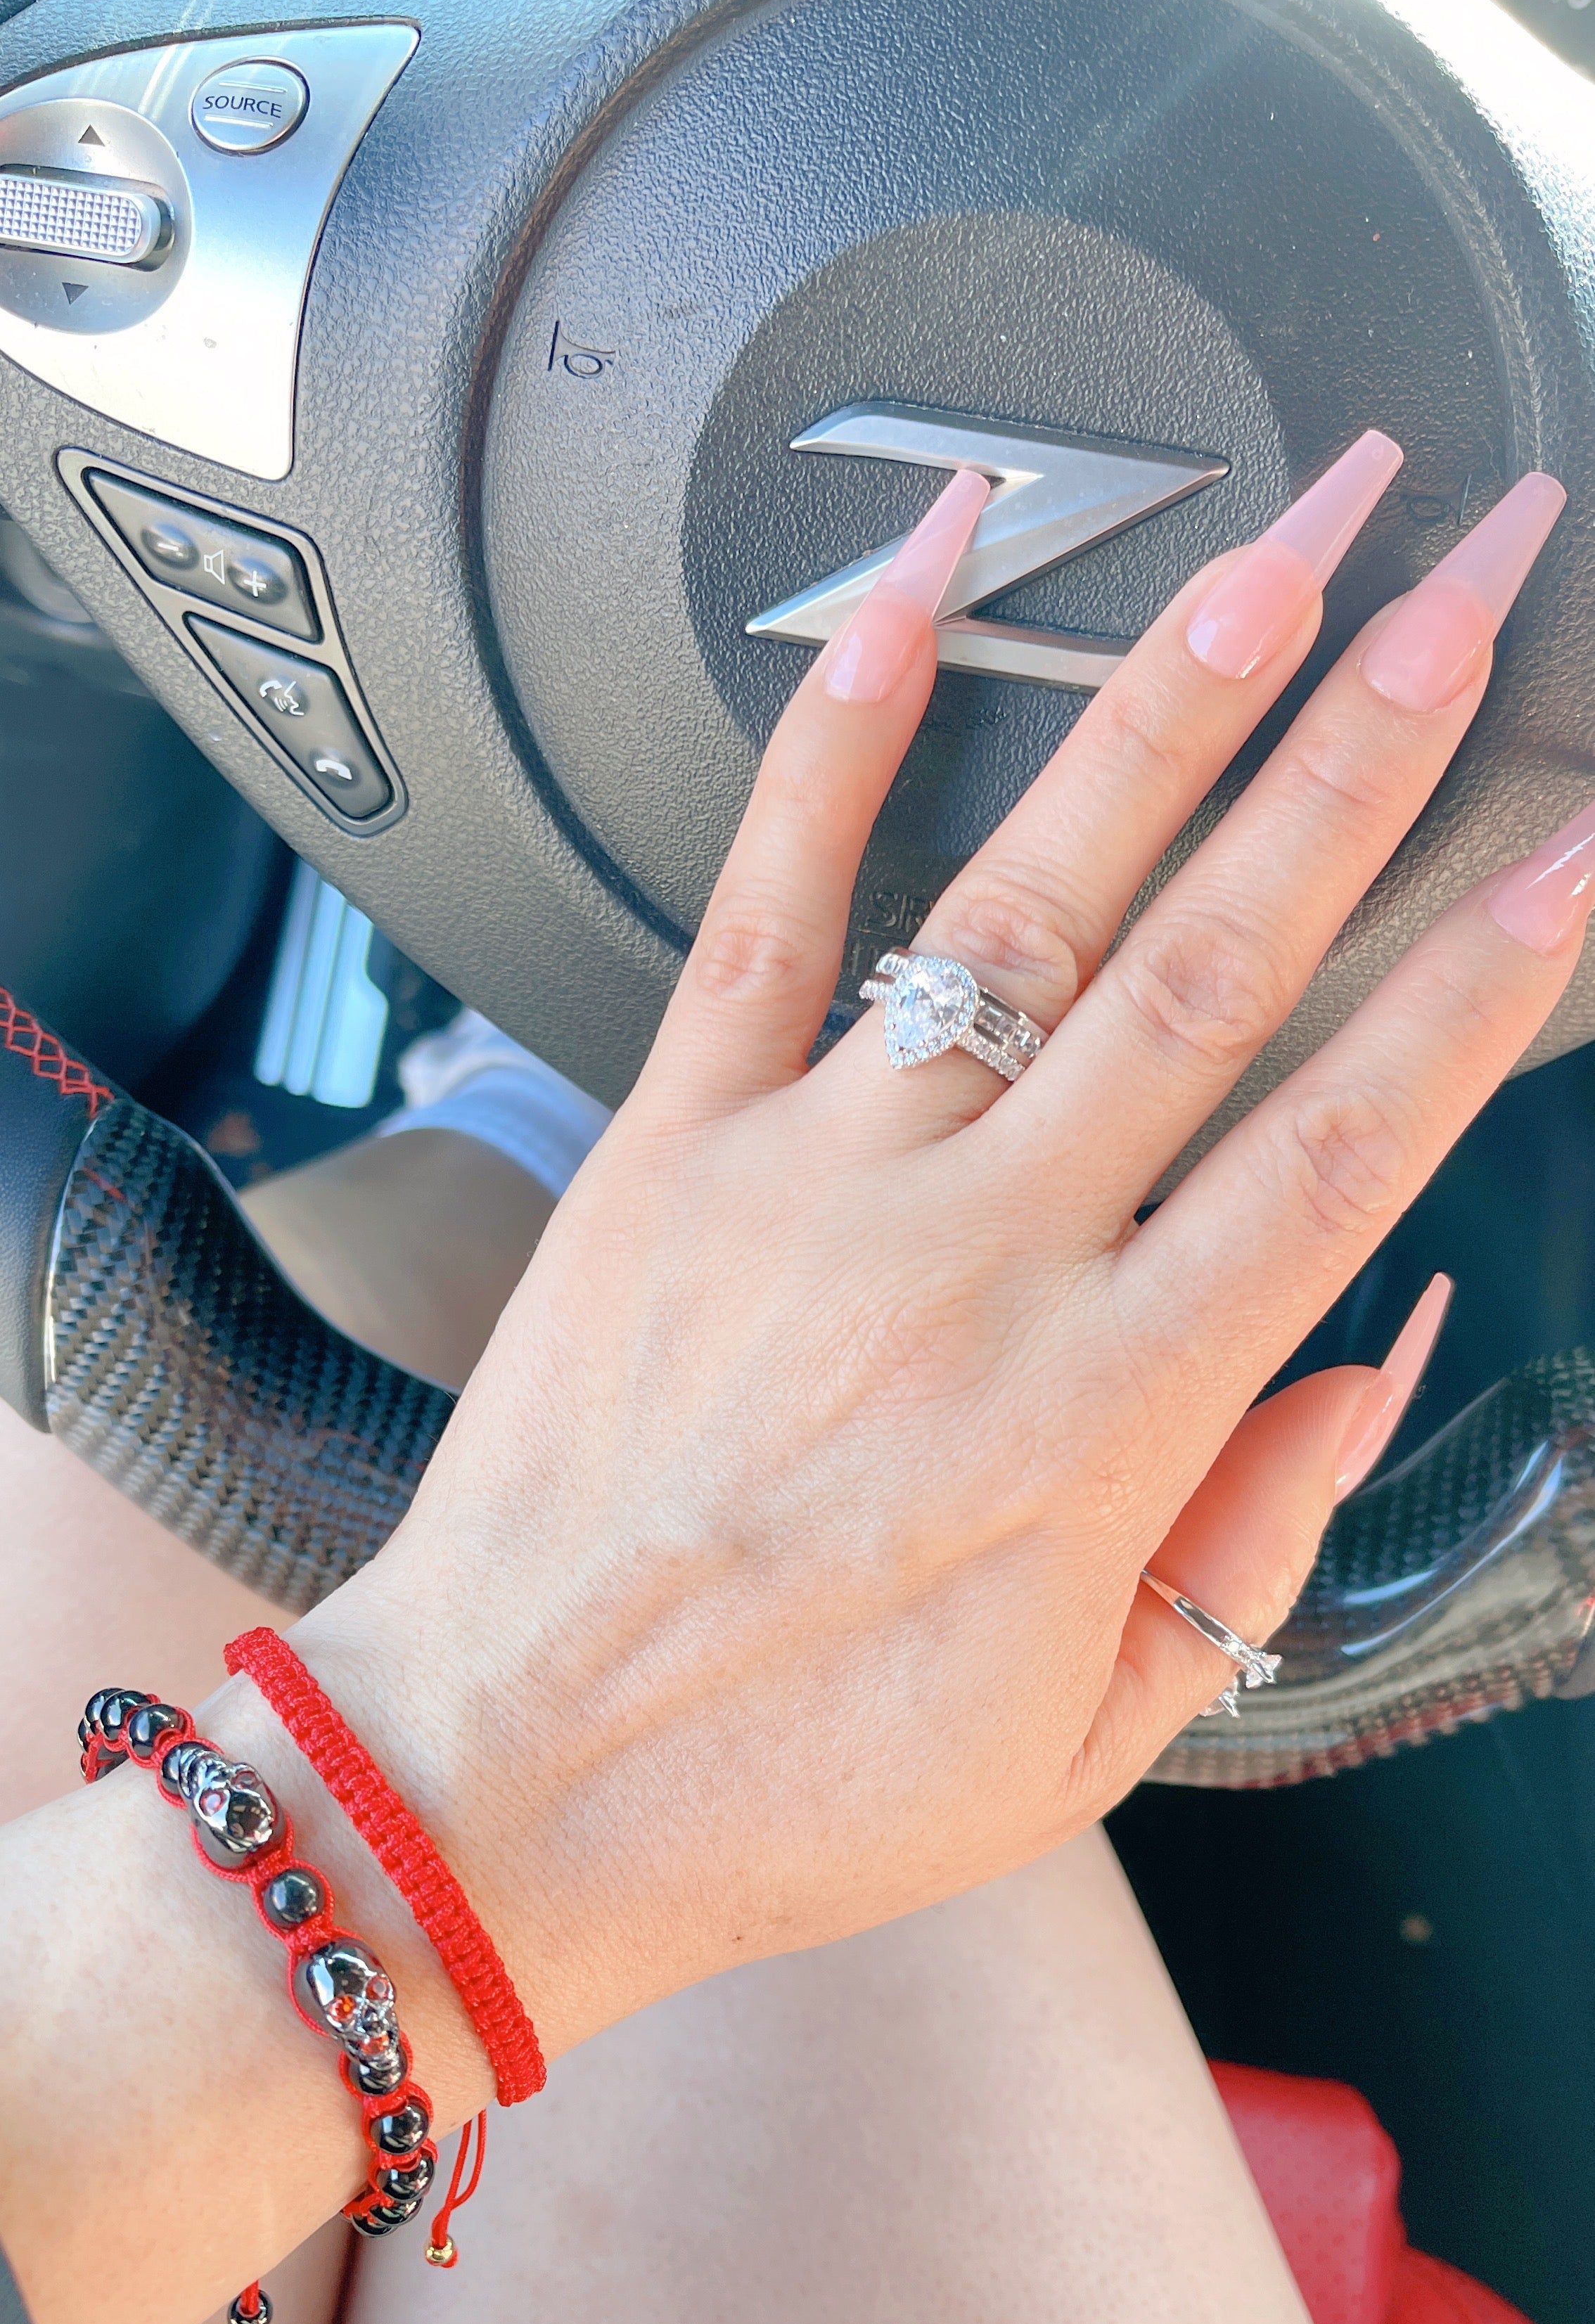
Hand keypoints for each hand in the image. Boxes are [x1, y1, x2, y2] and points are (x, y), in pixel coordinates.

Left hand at [294, 435, 1582, 2056]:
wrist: (503, 1776)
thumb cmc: (791, 1779)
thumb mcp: (1085, 1738)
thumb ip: (1254, 1532)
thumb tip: (1373, 1345)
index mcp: (1106, 1411)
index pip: (1350, 1141)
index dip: (1482, 973)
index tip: (1568, 840)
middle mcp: (978, 1259)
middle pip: (1221, 958)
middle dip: (1369, 746)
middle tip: (1470, 576)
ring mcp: (816, 1178)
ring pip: (1029, 898)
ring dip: (1172, 703)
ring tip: (1286, 544)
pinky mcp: (669, 1140)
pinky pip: (766, 902)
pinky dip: (839, 730)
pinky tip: (920, 580)